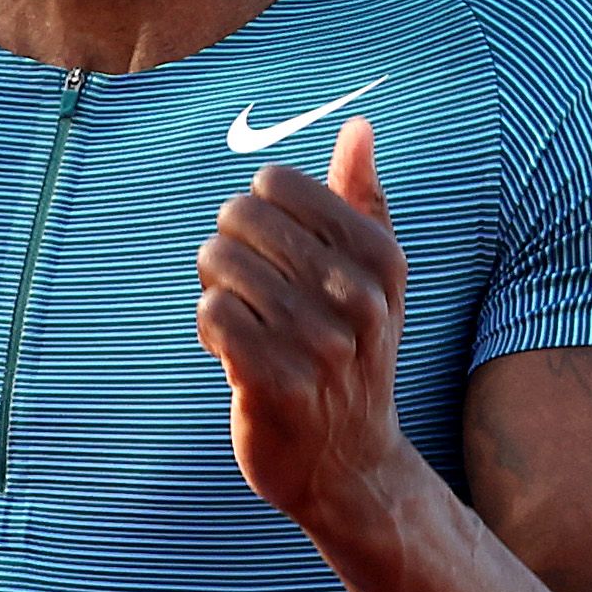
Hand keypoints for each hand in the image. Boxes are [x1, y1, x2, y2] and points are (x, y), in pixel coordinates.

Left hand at [195, 116, 410, 534]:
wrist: (347, 465)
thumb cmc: (352, 354)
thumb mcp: (375, 279)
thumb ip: (362, 199)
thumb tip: (357, 127)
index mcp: (381, 257)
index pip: (277, 183)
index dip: (256, 212)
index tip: (275, 251)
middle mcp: (359, 297)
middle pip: (240, 216)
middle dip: (228, 247)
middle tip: (246, 287)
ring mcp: (319, 343)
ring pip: (219, 263)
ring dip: (216, 290)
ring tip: (241, 321)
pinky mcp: (276, 383)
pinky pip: (210, 315)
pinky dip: (209, 329)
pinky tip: (233, 352)